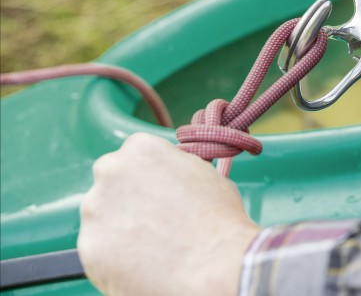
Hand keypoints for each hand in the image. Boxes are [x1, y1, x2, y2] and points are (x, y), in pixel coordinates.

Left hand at [78, 133, 258, 294]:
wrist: (216, 265)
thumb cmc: (219, 219)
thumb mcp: (203, 173)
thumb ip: (175, 167)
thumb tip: (167, 174)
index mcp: (141, 148)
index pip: (132, 157)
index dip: (147, 179)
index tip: (158, 194)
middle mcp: (110, 171)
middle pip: (110, 184)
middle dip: (126, 199)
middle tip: (152, 220)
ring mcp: (95, 209)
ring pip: (101, 217)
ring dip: (120, 228)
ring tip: (153, 246)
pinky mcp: (89, 246)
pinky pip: (99, 250)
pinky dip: (116, 257)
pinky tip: (143, 262)